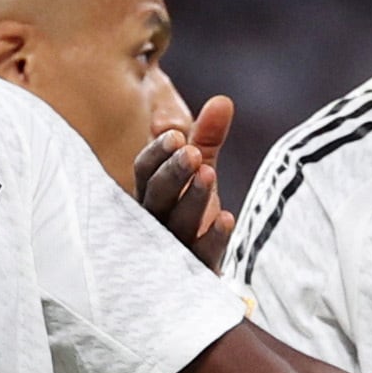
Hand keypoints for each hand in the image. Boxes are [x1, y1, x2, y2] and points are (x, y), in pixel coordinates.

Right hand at [134, 95, 239, 270]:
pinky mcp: (194, 271)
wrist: (201, 271)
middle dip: (173, 173)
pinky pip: (200, 256)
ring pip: (176, 224)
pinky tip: (226, 217)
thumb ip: (209, 138)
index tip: (178, 137)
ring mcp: (172, 248)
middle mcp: (154, 221)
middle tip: (193, 152)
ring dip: (192, 198)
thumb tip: (223, 101)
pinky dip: (213, 238)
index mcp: (150, 194)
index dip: (157, 155)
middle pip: (156, 196)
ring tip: (210, 174)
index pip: (144, 172)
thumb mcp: (201, 171)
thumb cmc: (193, 213)